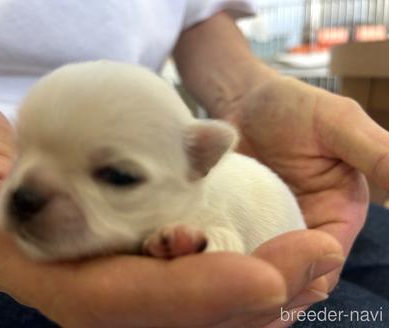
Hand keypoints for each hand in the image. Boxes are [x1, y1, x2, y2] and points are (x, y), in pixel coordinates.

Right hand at [0, 91, 344, 326]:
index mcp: (40, 268)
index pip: (122, 299)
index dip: (192, 296)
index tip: (264, 281)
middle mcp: (85, 284)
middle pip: (178, 311)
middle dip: (255, 294)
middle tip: (319, 261)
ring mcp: (112, 273)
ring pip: (197, 300)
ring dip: (265, 285)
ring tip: (322, 260)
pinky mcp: (133, 253)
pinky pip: (195, 271)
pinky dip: (245, 268)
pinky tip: (289, 256)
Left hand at [224, 75, 387, 325]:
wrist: (241, 99)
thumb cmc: (292, 105)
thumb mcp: (338, 122)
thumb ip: (377, 154)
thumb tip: (406, 189)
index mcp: (338, 214)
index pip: (328, 263)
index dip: (306, 275)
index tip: (272, 269)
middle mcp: (305, 229)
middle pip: (293, 279)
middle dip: (269, 289)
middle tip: (235, 286)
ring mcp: (268, 230)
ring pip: (259, 274)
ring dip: (241, 281)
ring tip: (214, 280)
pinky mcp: (237, 225)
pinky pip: (230, 255)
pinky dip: (218, 264)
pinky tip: (199, 263)